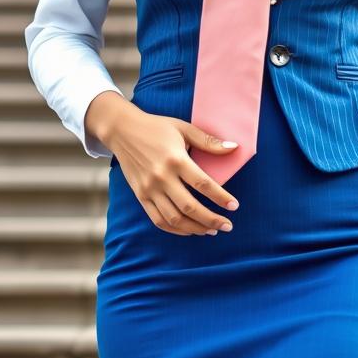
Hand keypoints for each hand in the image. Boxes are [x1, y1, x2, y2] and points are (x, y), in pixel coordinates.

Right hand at [105, 103, 240, 236]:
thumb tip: (234, 147)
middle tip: (227, 226)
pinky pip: (158, 220)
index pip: (203, 184)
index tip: (234, 206)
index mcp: (175, 159)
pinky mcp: (140, 196)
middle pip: (190, 207)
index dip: (221, 197)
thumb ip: (209, 141)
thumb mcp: (184, 128)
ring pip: (174, 218)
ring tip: (211, 230)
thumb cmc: (157, 127)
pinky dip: (175, 229)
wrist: (122, 130)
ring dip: (195, 228)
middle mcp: (161, 177)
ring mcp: (149, 188)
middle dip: (212, 220)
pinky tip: (190, 230)